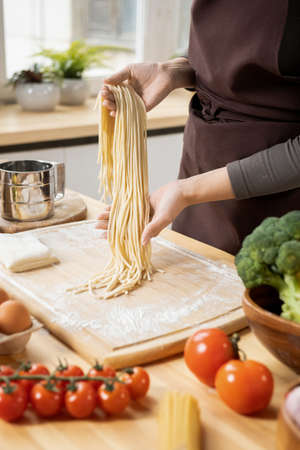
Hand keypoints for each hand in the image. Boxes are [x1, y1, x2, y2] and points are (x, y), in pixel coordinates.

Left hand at [95, 168, 234, 243]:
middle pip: (122, 226)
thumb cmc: (174, 205)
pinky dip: (118, 207)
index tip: (101, 236)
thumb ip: (153, 229)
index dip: (114, 236)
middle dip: (108, 226)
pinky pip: (128, 207)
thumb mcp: (163, 217)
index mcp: (148, 229)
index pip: (127, 235)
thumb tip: (142, 242)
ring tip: (98, 216)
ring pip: (123, 217)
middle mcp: (144, 223)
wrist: (181, 191)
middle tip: (95, 225)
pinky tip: (109, 207)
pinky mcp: (142, 205)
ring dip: (111, 216)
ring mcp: (142, 214)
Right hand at [101, 57, 194, 115]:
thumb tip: (104, 82)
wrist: (164, 74)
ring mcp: (135, 103)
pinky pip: (131, 113)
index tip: (102, 91)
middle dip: (108, 100)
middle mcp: (128, 97)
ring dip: (113, 107)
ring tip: (107, 104)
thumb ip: (118, 76)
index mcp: (125, 88)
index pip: (112, 92)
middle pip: (115, 101)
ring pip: (121, 108)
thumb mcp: (129, 70)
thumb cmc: (148, 70)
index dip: (107, 92)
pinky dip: (122, 113)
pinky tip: (115, 113)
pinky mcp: (142, 108)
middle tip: (104, 98)